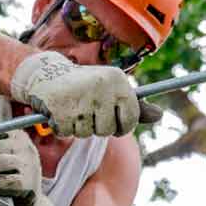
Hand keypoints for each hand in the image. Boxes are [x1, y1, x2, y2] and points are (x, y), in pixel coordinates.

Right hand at [10, 51, 161, 136]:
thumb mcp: (111, 90)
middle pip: (107, 130)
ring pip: (86, 133)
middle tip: (86, 112)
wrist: (45, 73)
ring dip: (78, 127)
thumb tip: (160, 116)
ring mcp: (80, 97)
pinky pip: (67, 132)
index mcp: (117, 80)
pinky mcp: (61, 108)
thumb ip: (135, 106)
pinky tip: (59, 112)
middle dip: (96, 127)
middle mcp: (101, 86)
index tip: (111, 121)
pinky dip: (62, 127)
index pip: (130, 119)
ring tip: (72, 109)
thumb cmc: (84, 86)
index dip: (121, 126)